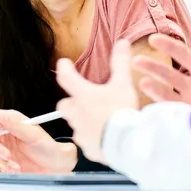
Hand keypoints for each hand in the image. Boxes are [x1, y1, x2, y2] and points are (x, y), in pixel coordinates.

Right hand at [0, 109, 77, 173]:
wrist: (53, 168)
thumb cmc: (48, 148)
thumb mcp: (34, 135)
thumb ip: (16, 125)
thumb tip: (1, 116)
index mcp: (11, 121)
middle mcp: (3, 133)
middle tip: (9, 156)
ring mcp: (0, 147)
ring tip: (15, 167)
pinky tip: (9, 170)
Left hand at [55, 40, 138, 162]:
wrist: (126, 144)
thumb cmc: (122, 112)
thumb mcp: (123, 84)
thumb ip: (120, 63)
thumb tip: (122, 42)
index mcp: (82, 95)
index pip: (65, 77)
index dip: (64, 68)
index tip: (64, 63)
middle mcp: (76, 113)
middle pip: (64, 104)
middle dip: (72, 101)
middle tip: (87, 100)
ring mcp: (80, 131)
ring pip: (74, 122)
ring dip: (82, 119)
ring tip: (100, 118)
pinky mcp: (86, 147)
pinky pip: (84, 139)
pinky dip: (91, 136)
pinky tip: (105, 135)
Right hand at [134, 34, 190, 103]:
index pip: (184, 55)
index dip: (168, 46)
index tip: (153, 38)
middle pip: (169, 73)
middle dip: (152, 66)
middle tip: (135, 60)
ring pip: (167, 92)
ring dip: (153, 86)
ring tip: (140, 81)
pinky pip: (174, 112)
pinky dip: (162, 107)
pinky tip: (153, 104)